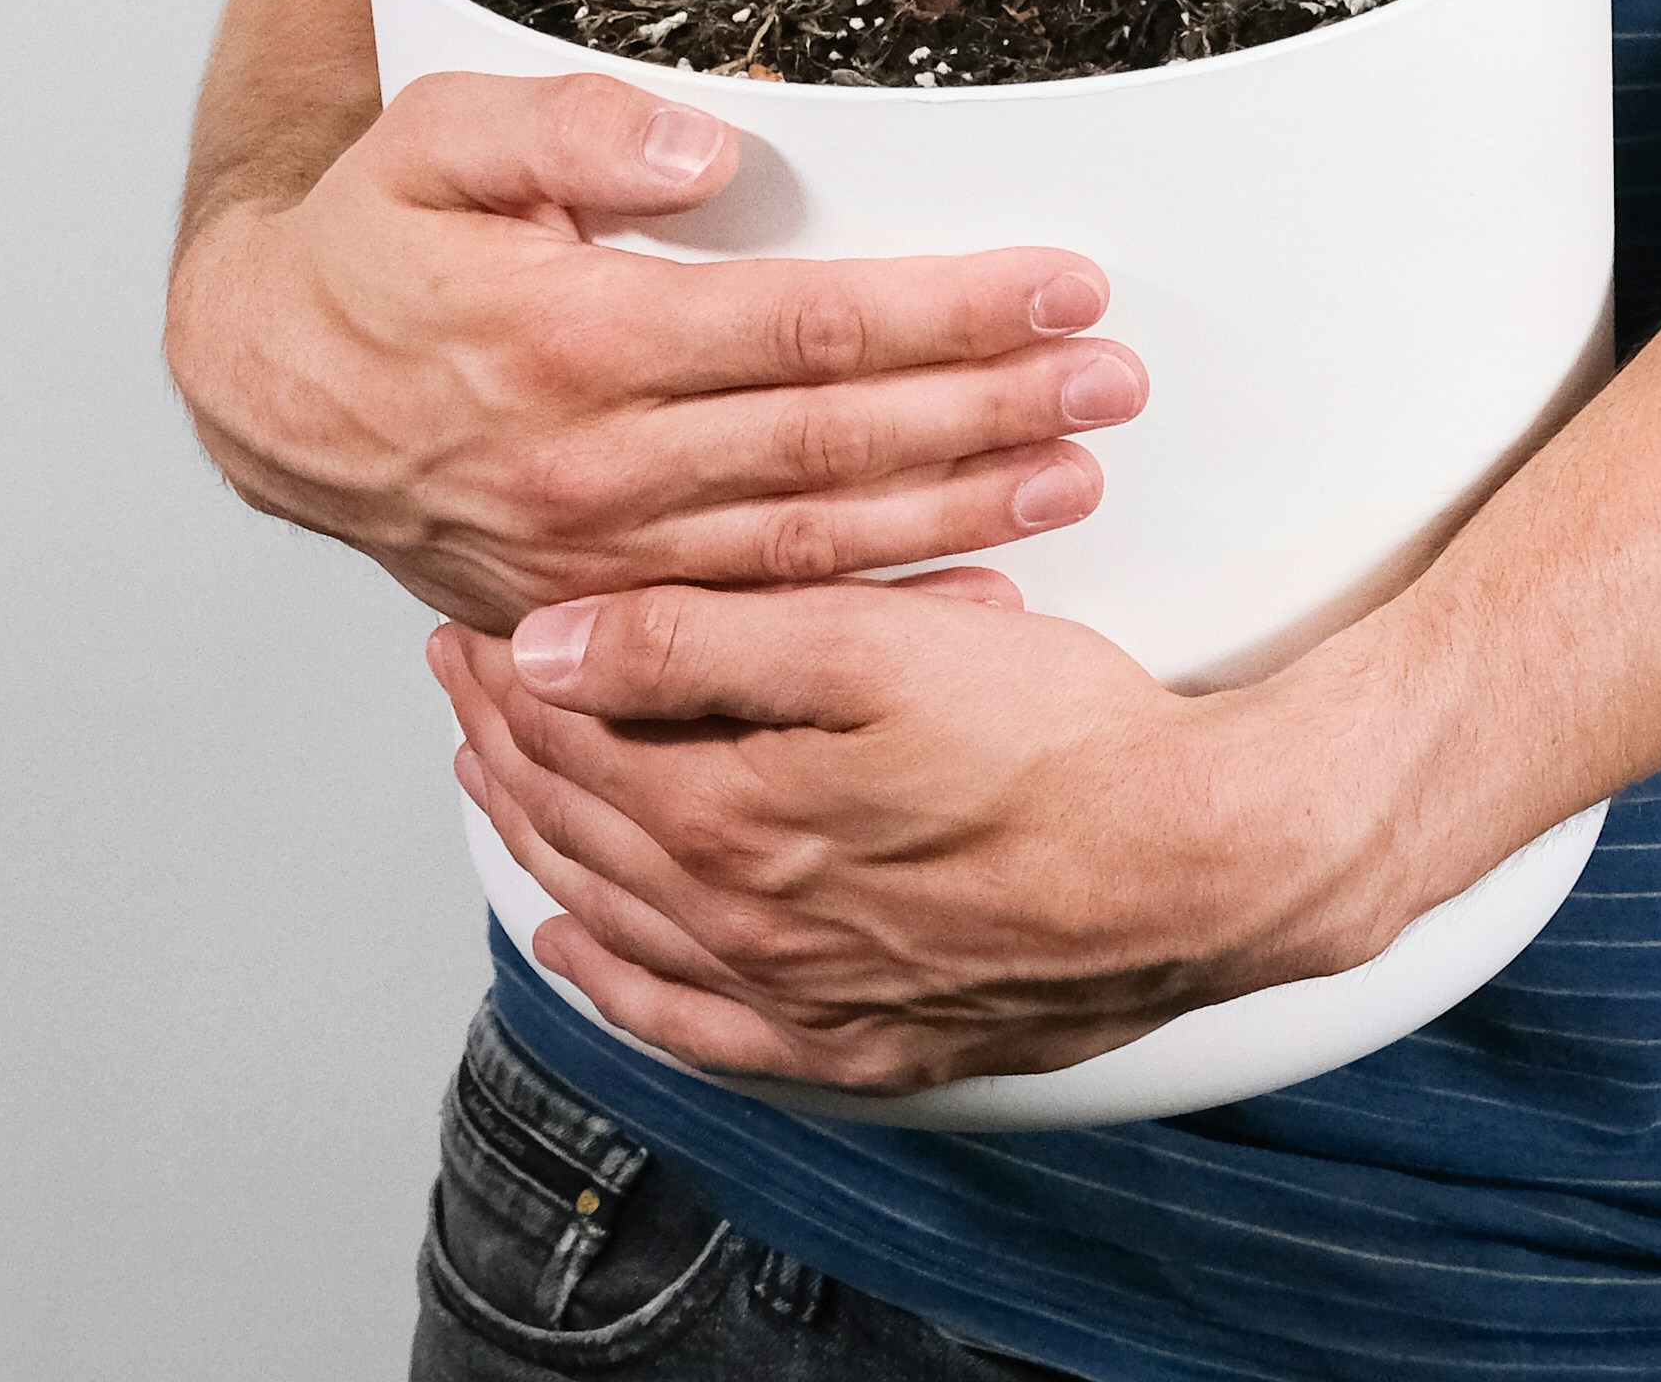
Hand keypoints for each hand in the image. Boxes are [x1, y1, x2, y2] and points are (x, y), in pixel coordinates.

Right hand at [165, 73, 1146, 629]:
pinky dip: (871, 622)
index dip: (945, 310)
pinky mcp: (597, 614)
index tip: (1056, 284)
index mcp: (578, 339)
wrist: (271, 389)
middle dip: (992, 408)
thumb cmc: (371, 244)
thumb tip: (709, 150)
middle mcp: (598, 466)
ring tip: (1079, 477)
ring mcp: (600, 561)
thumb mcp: (440, 135)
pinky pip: (755, 630)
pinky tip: (968, 607)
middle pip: (838, 443)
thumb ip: (573, 129)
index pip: (808, 328)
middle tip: (1112, 379)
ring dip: (959, 513)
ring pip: (815, 546)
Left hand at [434, 572, 1396, 1088]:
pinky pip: (698, 1030)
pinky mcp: (862, 1038)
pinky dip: (622, 992)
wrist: (1197, 861)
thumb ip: (699, 642)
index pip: (575, 743)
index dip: (509, 676)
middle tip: (463, 684)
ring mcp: (803, 997)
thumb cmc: (1061, 741)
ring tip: (498, 789)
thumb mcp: (874, 644)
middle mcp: (750, 929)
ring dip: (547, 850)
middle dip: (508, 749)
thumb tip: (550, 644)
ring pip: (623, 927)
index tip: (469, 622)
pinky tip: (587, 963)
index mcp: (738, 822)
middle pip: (583, 833)